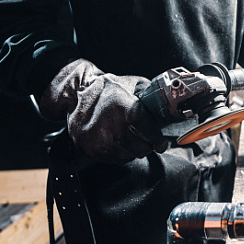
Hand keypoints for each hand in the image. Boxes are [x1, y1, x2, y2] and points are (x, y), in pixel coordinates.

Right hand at [39, 59, 165, 162]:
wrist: (77, 94)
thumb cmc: (107, 89)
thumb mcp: (132, 84)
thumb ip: (150, 95)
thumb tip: (166, 105)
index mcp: (126, 109)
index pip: (148, 132)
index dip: (157, 140)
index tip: (161, 143)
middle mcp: (112, 126)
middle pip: (139, 147)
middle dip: (147, 145)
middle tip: (147, 141)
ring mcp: (100, 140)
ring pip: (128, 156)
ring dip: (134, 151)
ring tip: (133, 141)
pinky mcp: (91, 148)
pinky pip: (113, 159)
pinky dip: (120, 154)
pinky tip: (120, 144)